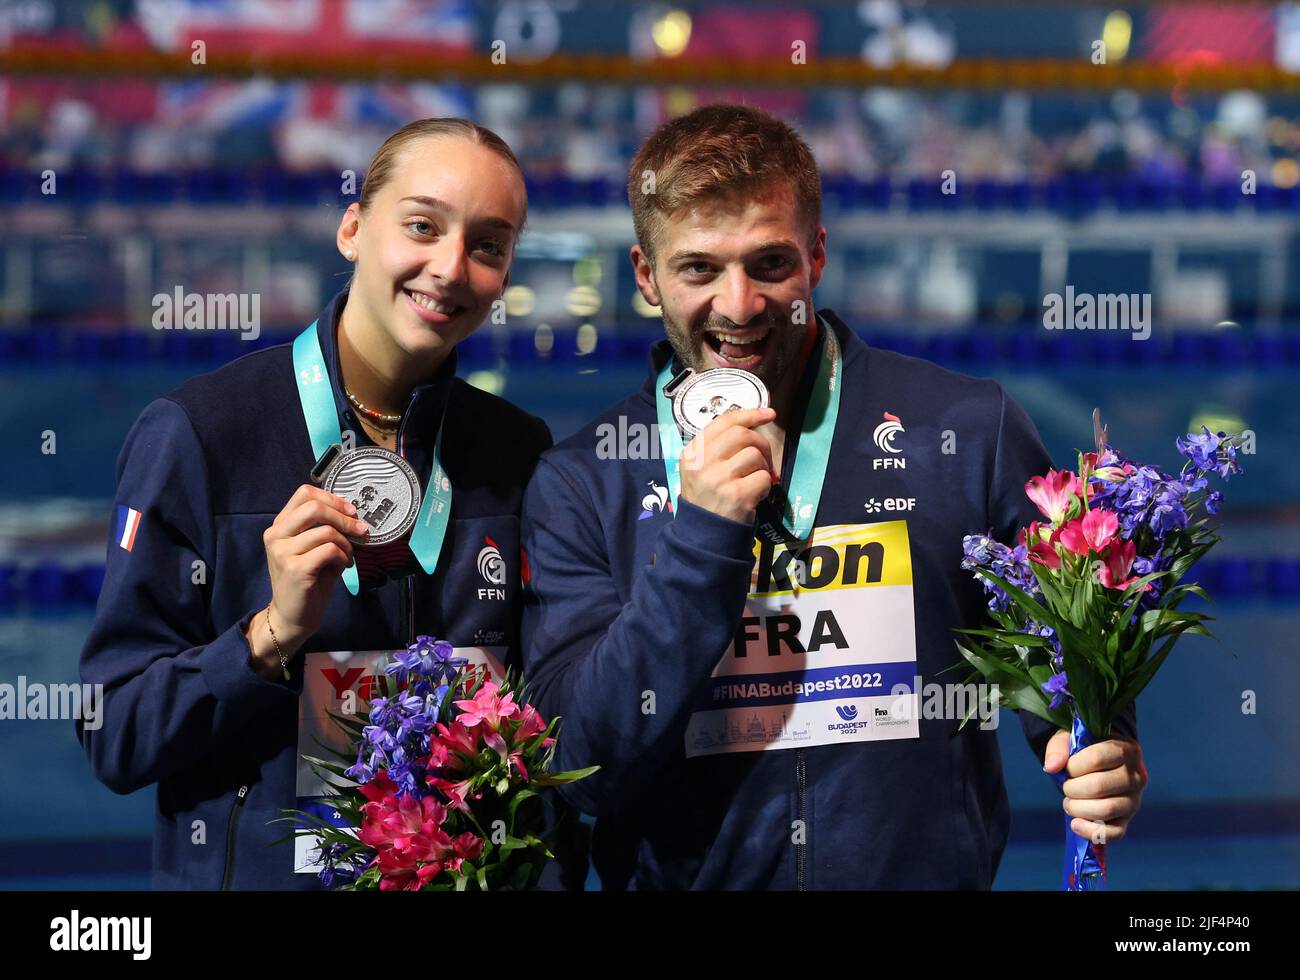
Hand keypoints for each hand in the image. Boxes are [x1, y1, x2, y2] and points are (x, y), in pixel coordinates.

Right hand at [258, 484, 368, 655]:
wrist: (292, 616)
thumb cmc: (308, 581)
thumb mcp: (313, 548)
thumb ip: (325, 528)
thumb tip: (353, 514)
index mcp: (280, 525)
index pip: (304, 493)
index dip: (332, 498)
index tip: (351, 511)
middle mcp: (276, 535)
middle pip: (315, 507)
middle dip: (344, 517)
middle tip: (360, 530)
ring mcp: (282, 551)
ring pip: (326, 531)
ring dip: (346, 543)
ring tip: (347, 557)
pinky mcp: (294, 568)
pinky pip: (330, 550)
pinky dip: (343, 556)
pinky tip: (342, 566)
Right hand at [678, 407, 777, 523]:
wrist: (704, 535)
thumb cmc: (706, 499)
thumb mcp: (700, 469)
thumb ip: (718, 447)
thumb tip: (752, 425)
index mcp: (692, 452)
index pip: (723, 422)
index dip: (749, 414)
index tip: (768, 414)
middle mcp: (702, 463)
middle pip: (742, 434)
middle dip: (761, 443)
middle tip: (764, 459)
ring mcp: (719, 479)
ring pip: (755, 455)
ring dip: (762, 467)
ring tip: (754, 481)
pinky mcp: (737, 495)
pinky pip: (763, 478)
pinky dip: (765, 486)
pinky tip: (756, 495)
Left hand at [1044, 729, 1147, 844]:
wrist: (1098, 766)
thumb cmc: (1084, 751)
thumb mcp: (1070, 740)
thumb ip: (1059, 748)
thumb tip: (1051, 767)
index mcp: (1125, 750)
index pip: (1097, 758)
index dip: (1073, 766)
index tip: (1066, 768)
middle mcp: (1136, 776)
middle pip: (1099, 786)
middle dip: (1072, 789)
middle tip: (1065, 787)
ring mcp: (1134, 800)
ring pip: (1106, 809)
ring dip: (1078, 808)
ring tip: (1069, 803)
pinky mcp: (1127, 819)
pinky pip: (1115, 833)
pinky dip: (1091, 831)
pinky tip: (1075, 824)